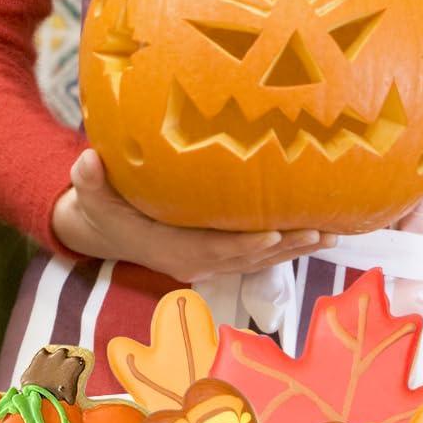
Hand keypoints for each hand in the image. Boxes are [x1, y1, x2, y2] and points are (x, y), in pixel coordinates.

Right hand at [52, 149, 336, 282]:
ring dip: (297, 248)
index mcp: (173, 250)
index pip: (216, 249)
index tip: (274, 233)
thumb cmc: (104, 209)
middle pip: (250, 258)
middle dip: (286, 247)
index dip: (245, 244)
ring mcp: (212, 260)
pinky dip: (289, 242)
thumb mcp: (92, 197)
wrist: (106, 232)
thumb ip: (90, 182)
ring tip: (335, 232)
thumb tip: (86, 161)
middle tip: (322, 230)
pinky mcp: (222, 252)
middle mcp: (199, 261)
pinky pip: (261, 251)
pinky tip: (319, 228)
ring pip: (262, 258)